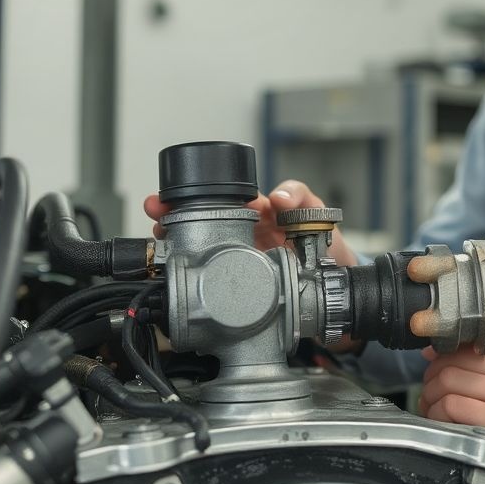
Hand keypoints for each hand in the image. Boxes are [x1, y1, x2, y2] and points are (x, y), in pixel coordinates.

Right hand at [143, 179, 357, 265]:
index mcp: (259, 213)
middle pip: (201, 218)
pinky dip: (192, 271)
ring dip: (176, 239)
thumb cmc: (325, 249)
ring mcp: (239, 256)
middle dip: (173, 212)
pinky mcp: (239, 280)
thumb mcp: (318, 218)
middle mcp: (244, 232)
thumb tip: (279, 195)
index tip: (179, 195)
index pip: (223, 197)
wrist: (330, 290)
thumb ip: (303, 200)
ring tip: (158, 236)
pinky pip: (212, 272)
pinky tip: (175, 269)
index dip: (197, 193)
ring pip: (200, 244)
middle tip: (154, 209)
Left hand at [419, 340, 484, 464]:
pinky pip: (451, 406)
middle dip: (432, 377)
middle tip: (430, 391)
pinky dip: (437, 414)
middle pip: (454, 361)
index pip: (470, 342)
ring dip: (431, 396)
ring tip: (433, 408)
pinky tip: (441, 422)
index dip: (444, 353)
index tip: (434, 363)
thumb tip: (435, 352)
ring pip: (448, 381)